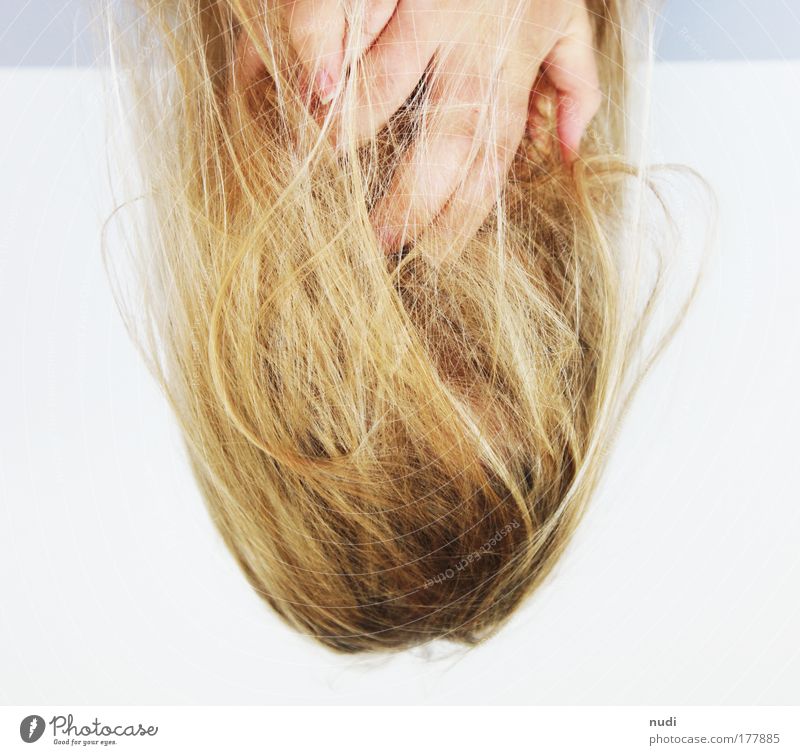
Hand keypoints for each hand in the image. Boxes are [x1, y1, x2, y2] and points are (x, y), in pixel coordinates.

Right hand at [240, 1, 600, 257]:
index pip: (494, 157)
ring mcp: (430, 2)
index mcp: (515, 56)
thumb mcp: (563, 10)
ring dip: (350, 131)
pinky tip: (307, 87)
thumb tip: (570, 147)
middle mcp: (476, 39)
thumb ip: (572, 77)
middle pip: (448, 139)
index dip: (463, 215)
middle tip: (376, 241)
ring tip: (324, 168)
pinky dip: (313, 47)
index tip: (437, 253)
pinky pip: (336, 15)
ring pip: (385, 81)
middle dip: (410, 201)